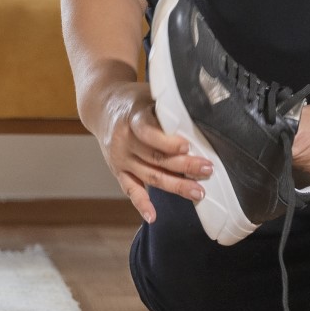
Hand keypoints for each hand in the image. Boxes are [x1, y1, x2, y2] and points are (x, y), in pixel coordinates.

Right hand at [89, 81, 212, 222]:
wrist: (102, 107)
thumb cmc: (134, 100)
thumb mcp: (148, 94)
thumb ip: (167, 105)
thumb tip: (201, 112)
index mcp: (132, 117)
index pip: (148, 131)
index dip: (168, 141)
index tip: (188, 147)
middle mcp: (124, 140)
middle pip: (155, 157)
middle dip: (183, 166)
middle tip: (207, 169)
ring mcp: (120, 158)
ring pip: (150, 175)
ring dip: (175, 185)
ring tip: (198, 192)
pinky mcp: (118, 171)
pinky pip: (130, 190)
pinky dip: (141, 204)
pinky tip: (153, 216)